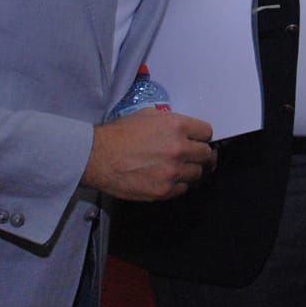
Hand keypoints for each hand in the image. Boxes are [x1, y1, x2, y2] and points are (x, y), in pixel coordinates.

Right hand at [83, 108, 216, 200]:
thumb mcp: (148, 116)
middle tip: (195, 157)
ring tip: (179, 169)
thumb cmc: (119, 134)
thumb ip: (171, 123)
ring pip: (198, 174)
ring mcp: (173, 172)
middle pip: (207, 155)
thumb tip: (184, 132)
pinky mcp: (164, 190)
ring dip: (191, 171)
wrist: (98, 156)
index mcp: (177, 126)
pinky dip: (178, 185)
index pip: (207, 132)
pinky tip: (167, 179)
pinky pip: (183, 189)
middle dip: (201, 155)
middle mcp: (179, 149)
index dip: (202, 136)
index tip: (198, 141)